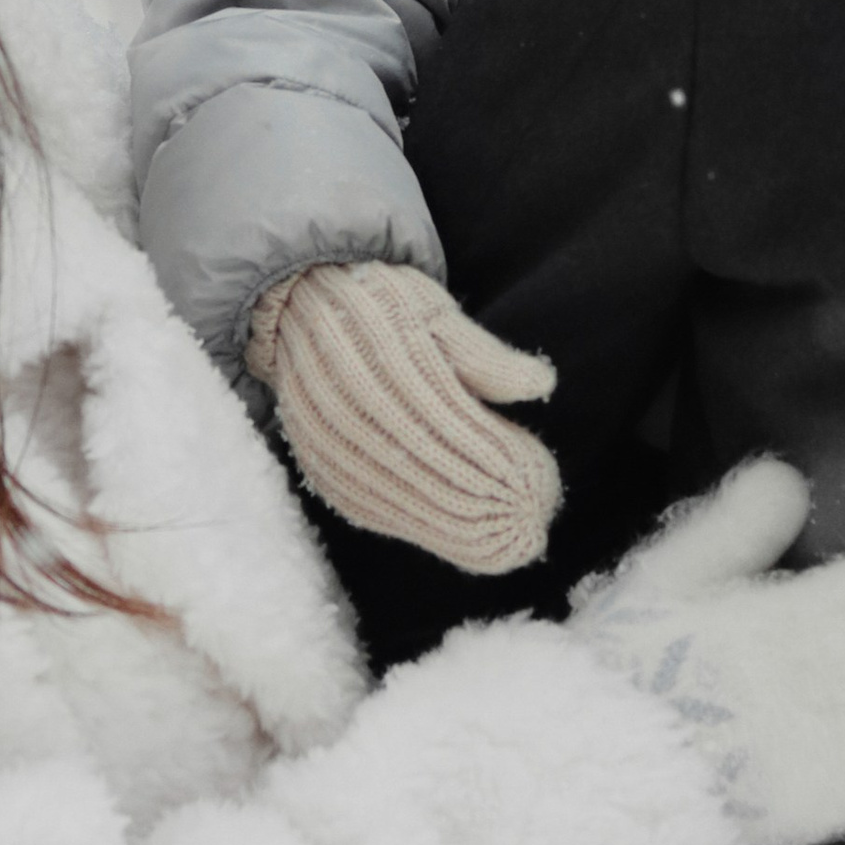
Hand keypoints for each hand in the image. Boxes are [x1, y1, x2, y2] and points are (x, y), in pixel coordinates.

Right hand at [247, 262, 562, 573]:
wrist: (302, 308)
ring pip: (406, 508)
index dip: (505, 463)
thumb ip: (485, 355)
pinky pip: (374, 513)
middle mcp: (357, 414)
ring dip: (459, 529)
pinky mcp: (321, 471)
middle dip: (490, 507)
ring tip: (505, 539)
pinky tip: (454, 532)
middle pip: (435, 480)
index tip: (542, 484)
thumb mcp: (436, 313)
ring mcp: (333, 450)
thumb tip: (542, 384)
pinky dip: (419, 524)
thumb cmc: (382, 306)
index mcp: (392, 366)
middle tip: (533, 525)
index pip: (461, 430)